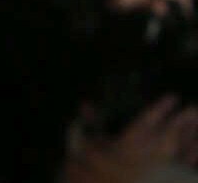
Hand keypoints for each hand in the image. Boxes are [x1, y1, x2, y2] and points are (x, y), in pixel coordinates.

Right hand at [65, 97, 197, 182]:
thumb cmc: (97, 168)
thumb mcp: (87, 146)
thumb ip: (89, 125)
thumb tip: (85, 105)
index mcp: (125, 147)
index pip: (146, 123)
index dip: (160, 109)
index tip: (173, 97)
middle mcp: (145, 158)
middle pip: (167, 136)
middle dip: (180, 121)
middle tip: (193, 107)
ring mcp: (157, 171)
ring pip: (178, 151)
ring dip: (189, 136)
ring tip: (197, 120)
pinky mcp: (165, 179)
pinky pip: (182, 167)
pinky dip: (191, 156)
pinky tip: (197, 146)